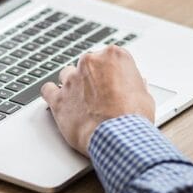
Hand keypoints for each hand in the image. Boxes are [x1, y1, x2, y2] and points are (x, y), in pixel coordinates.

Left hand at [40, 46, 154, 155]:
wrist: (118, 137)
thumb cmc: (133, 117)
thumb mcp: (145, 96)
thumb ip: (135, 85)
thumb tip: (135, 84)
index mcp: (114, 56)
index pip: (110, 58)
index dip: (113, 73)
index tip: (115, 83)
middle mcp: (90, 62)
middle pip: (88, 64)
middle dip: (93, 78)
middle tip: (101, 96)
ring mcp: (72, 79)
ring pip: (67, 74)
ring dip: (73, 85)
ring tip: (82, 101)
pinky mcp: (58, 98)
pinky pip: (48, 90)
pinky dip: (52, 94)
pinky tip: (59, 100)